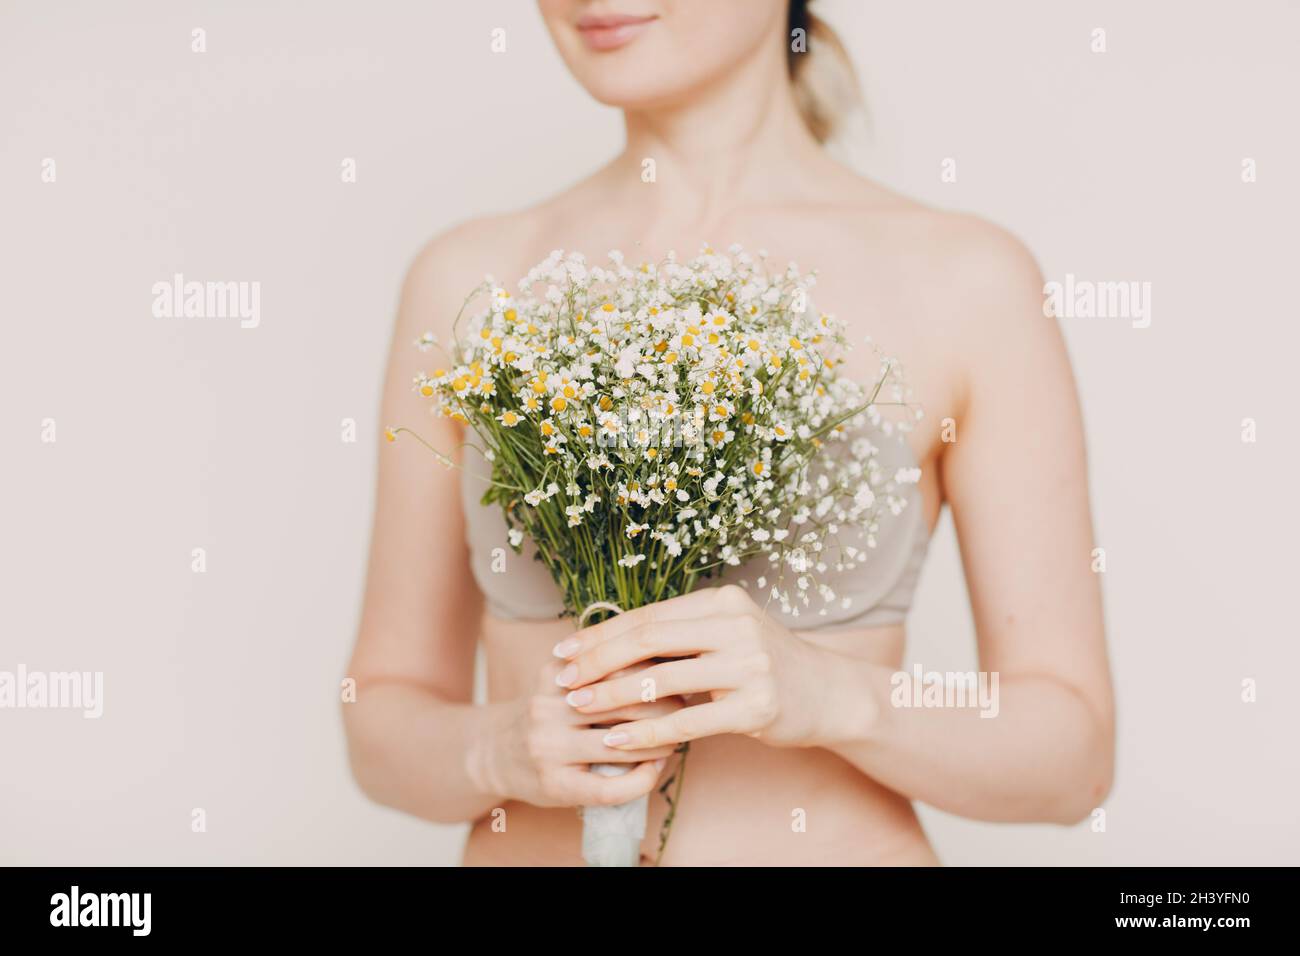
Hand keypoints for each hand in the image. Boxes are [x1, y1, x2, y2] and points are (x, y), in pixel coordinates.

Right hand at [496, 658, 681, 807]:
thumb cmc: (546, 713)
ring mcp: (549, 747)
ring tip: (676, 738)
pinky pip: (611, 787)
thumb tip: (670, 659)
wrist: (493, 753)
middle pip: (622, 701)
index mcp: (555, 674)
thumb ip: (602, 668)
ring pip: (621, 744)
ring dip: (659, 743)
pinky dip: (642, 779)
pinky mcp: (555, 784)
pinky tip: (654, 770)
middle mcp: (548, 707)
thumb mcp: (563, 680)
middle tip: (688, 706)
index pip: (617, 664)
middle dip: (665, 705)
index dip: (656, 668)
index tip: (681, 671)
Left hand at [552, 585, 829, 751]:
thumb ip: (682, 634)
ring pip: (663, 680)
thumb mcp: (728, 635)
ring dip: (612, 694)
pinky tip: (618, 739)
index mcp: (723, 602)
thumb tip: (611, 641)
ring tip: (579, 705)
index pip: (648, 615)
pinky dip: (647, 731)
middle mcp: (736, 626)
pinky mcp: (756, 708)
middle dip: (597, 659)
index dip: (601, 633)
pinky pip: (687, 721)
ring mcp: (749, 666)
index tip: (564, 650)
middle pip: (649, 639)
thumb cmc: (766, 665)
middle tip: (562, 679)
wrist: (829, 694)